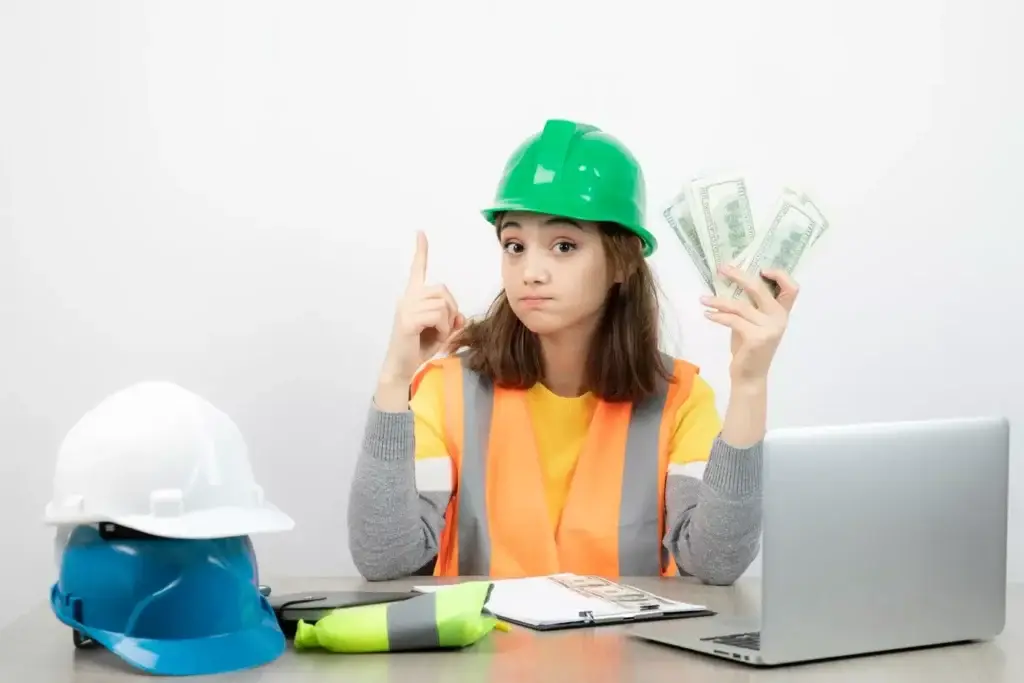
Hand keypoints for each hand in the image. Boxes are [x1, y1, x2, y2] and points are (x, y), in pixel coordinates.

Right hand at [379, 231, 464, 386]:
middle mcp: (407, 298)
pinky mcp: (408, 320)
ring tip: (437, 334)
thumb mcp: (441, 331)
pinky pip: (438, 316)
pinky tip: (434, 338)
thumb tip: (461, 316)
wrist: (401, 368)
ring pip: (442, 304)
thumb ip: (452, 319)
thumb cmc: (419, 348)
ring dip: (447, 322)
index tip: (421, 233)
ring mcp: (406, 308)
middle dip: (452, 308)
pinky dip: (443, 328)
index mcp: (413, 297)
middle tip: (445, 327)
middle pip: (442, 290)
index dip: (420, 251)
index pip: (417, 269)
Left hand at [701, 264, 799, 386]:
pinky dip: (717, 316)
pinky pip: (733, 320)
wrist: (750, 376)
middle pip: (759, 288)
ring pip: (740, 305)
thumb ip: (750, 306)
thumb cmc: (749, 348)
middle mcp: (779, 318)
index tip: (761, 268)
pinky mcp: (756, 338)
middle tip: (721, 269)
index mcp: (782, 313)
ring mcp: (769, 328)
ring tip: (703, 299)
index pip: (792, 288)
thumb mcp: (752, 323)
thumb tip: (730, 282)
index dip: (780, 275)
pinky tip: (707, 314)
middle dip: (738, 275)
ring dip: (718, 300)